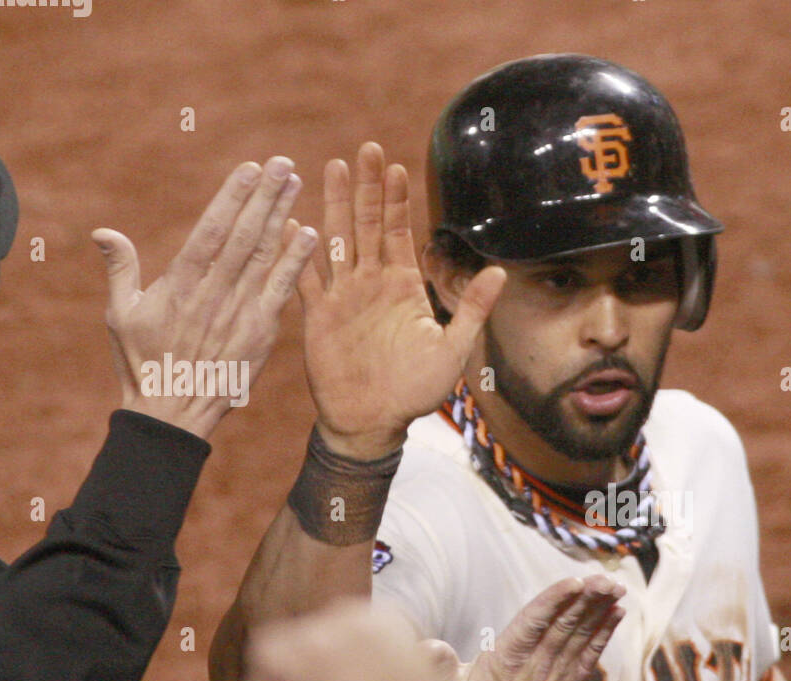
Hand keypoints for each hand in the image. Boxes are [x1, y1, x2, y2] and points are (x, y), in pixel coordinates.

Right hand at [95, 157, 316, 439]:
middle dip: (263, 196)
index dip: (231, 197)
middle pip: (244, 235)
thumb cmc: (144, 362)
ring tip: (295, 184)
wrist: (174, 412)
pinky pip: (282, 291)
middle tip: (282, 163)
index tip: (248, 168)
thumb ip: (121, 270)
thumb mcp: (122, 315)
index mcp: (180, 285)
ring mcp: (241, 313)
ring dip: (282, 218)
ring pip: (265, 256)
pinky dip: (296, 262)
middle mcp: (214, 294)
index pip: (210, 230)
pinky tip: (312, 235)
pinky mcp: (261, 333)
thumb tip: (103, 231)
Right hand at [297, 142, 505, 459]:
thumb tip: (500, 272)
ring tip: (330, 167)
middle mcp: (371, 283)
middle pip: (366, 224)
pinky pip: (305, 277)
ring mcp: (343, 296)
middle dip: (365, 187)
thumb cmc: (416, 391)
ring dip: (333, 204)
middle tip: (364, 149)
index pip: (398, 232)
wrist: (374, 421)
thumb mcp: (452, 350)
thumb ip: (472, 310)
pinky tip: (290, 221)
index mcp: (402, 286)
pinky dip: (298, 250)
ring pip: (336, 239)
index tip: (395, 165)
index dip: (395, 200)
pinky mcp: (318, 315)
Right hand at [422, 576, 625, 680]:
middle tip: (606, 576)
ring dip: (600, 610)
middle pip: (564, 626)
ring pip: (581, 637)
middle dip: (586, 599)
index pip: (533, 625)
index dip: (554, 601)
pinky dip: (605, 632)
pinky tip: (617, 611)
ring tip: (616, 585)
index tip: (574, 582)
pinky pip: (591, 654)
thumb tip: (431, 646)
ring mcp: (557, 678)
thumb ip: (440, 666)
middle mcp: (536, 669)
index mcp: (506, 664)